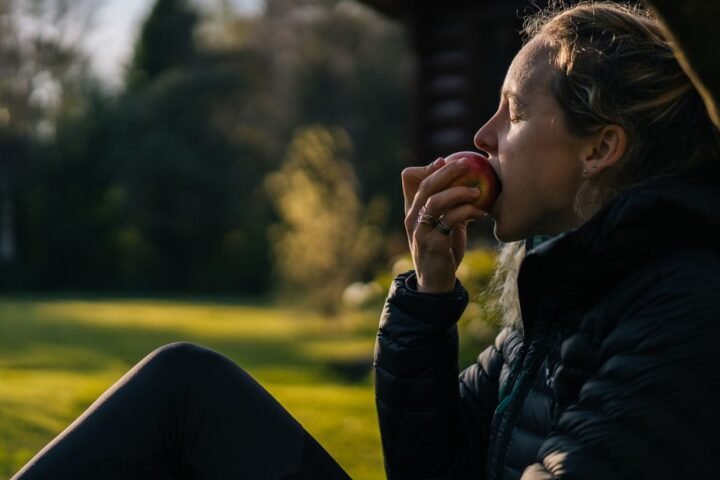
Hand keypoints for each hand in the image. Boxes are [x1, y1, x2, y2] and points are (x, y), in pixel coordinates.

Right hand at [402, 157, 487, 292]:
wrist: (436, 281)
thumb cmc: (444, 249)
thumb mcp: (443, 223)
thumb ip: (449, 205)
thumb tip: (468, 181)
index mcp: (412, 209)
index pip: (408, 178)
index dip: (427, 167)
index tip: (445, 161)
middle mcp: (412, 217)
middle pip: (426, 185)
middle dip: (448, 171)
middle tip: (468, 163)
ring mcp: (421, 231)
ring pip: (435, 201)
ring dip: (459, 192)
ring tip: (477, 191)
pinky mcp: (433, 243)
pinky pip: (450, 220)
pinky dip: (467, 212)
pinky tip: (481, 213)